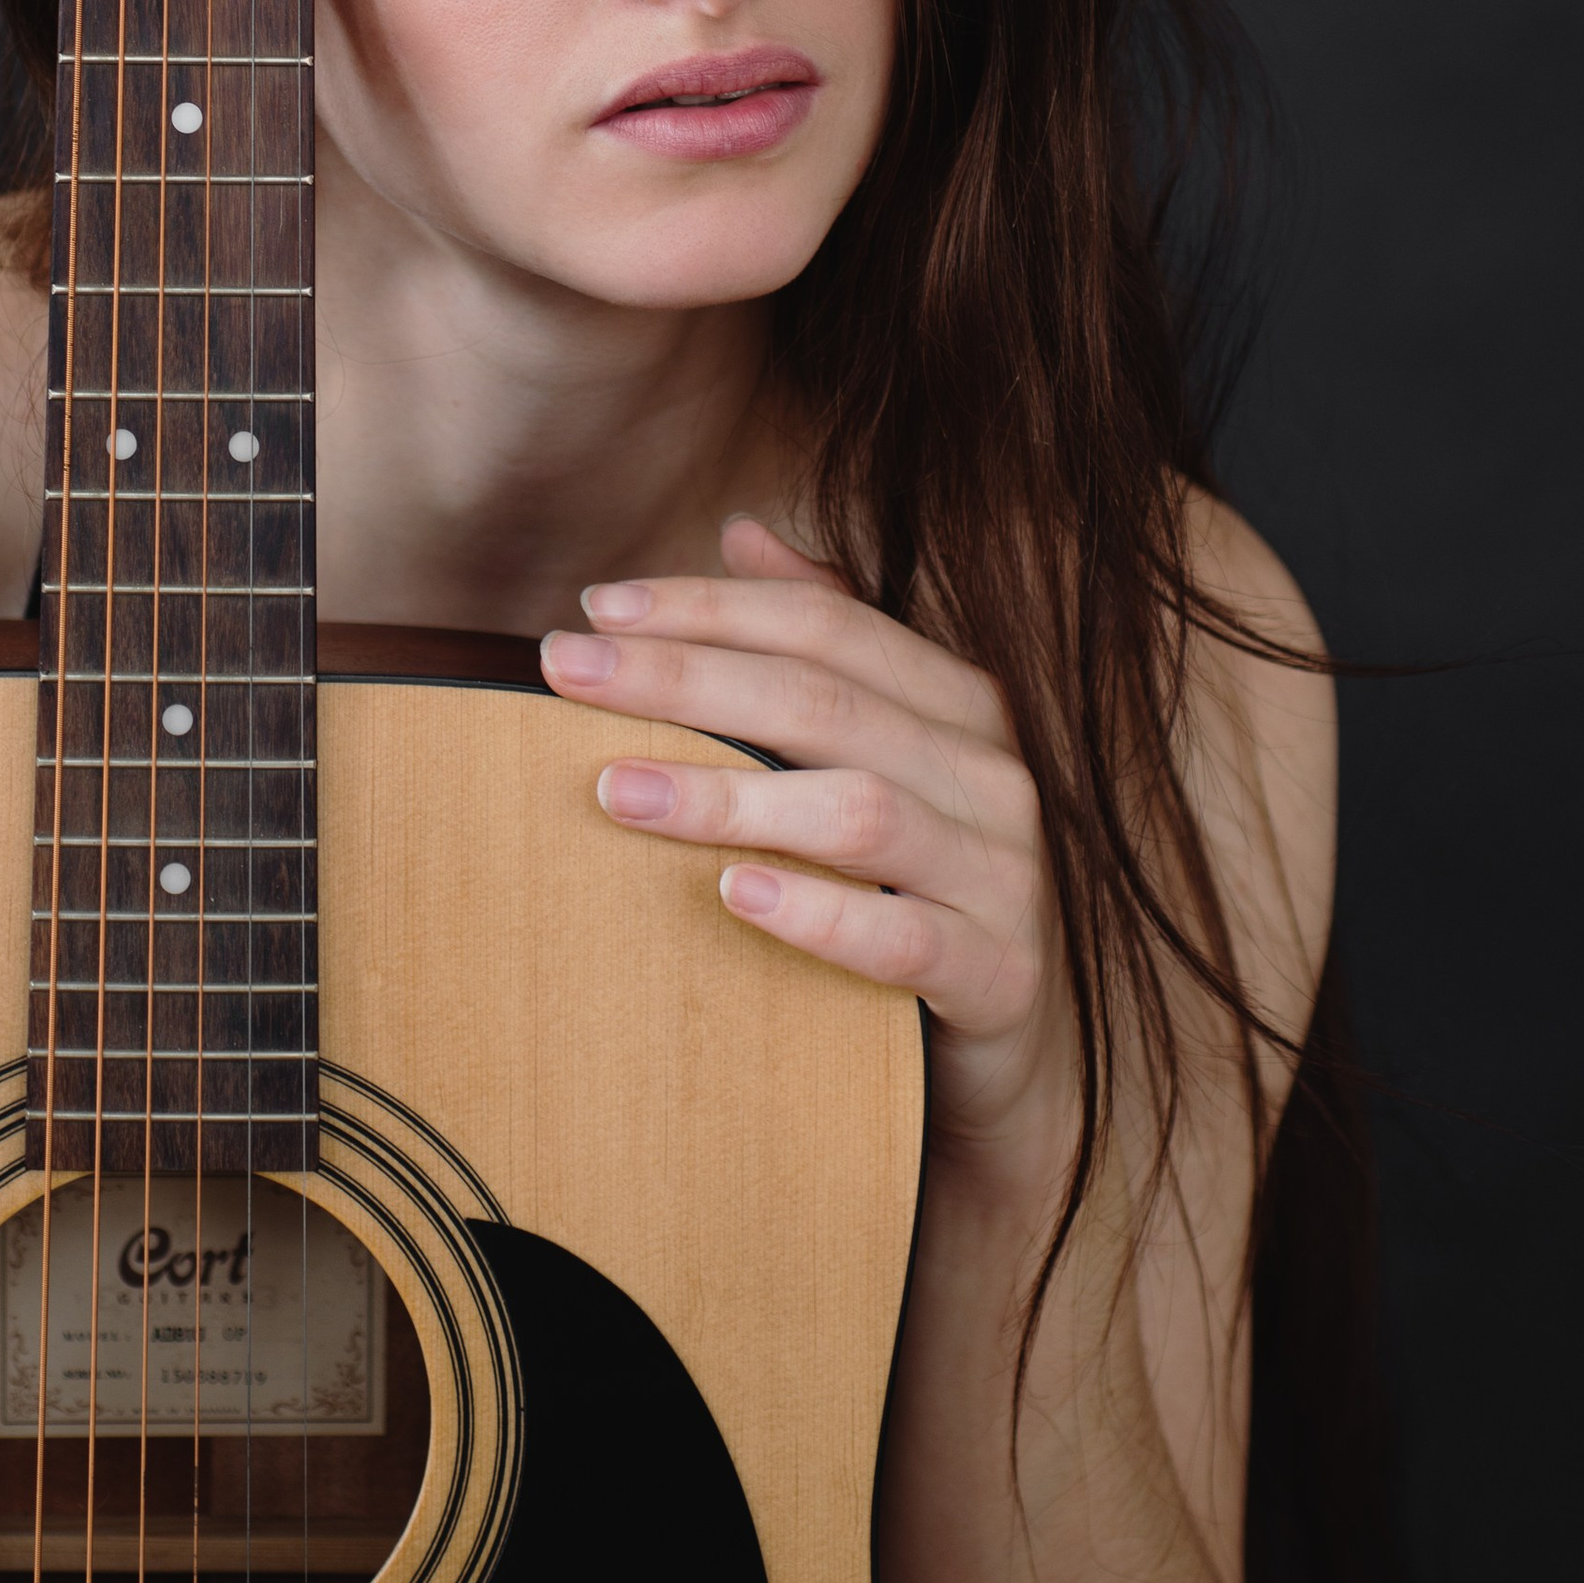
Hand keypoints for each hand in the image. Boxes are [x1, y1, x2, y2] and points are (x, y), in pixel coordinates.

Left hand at [541, 520, 1073, 1175]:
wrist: (1018, 1050)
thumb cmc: (924, 882)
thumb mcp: (879, 751)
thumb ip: (825, 641)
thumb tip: (741, 531)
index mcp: (957, 701)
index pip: (825, 623)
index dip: (710, 607)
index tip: (596, 607)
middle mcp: (989, 771)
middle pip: (823, 700)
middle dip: (683, 678)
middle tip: (565, 672)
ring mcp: (1003, 873)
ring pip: (856, 810)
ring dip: (727, 795)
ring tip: (614, 790)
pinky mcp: (1000, 974)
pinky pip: (903, 937)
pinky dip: (818, 913)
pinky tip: (732, 893)